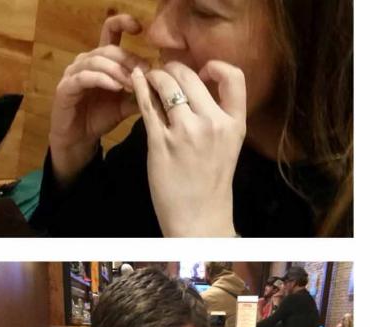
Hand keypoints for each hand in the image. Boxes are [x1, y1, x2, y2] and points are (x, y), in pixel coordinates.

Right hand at [49, 14, 149, 186]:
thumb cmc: (100, 118)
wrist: (79, 140)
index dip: (122, 24)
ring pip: (96, 61)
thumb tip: (163, 83)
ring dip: (117, 70)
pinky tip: (116, 86)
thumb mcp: (126, 104)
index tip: (139, 28)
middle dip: (129, 59)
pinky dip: (102, 79)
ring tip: (131, 83)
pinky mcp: (65, 88)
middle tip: (145, 73)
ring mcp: (73, 74)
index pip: (109, 32)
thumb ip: (141, 92)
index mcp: (101, 61)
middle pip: (108, 49)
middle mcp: (85, 62)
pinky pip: (84, 77)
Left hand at [131, 60, 246, 236]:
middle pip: (190, 77)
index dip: (215, 66)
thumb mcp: (228, 145)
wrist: (198, 216)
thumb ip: (219, 116)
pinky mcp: (160, 143)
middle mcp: (212, 124)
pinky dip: (140, 88)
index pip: (233, 77)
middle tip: (163, 69)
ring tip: (148, 76)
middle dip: (173, 67)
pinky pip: (148, 106)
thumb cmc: (210, 181)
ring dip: (154, 75)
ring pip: (167, 86)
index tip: (201, 70)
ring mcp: (185, 133)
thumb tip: (198, 86)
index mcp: (233, 123)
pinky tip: (136, 80)